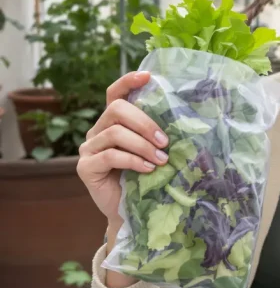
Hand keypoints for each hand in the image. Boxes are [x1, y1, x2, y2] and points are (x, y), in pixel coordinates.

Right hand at [76, 71, 168, 225]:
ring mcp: (89, 148)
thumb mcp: (154, 151)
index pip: (114, 93)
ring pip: (115, 133)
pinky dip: (133, 161)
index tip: (148, 76)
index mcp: (114, 122)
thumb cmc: (147, 178)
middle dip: (145, 123)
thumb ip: (158, 134)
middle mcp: (98, 131)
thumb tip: (187, 117)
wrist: (132, 211)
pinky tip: (148, 169)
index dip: (128, 81)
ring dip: (143, 145)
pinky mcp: (85, 167)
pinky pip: (109, 156)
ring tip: (162, 160)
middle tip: (165, 141)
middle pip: (117, 110)